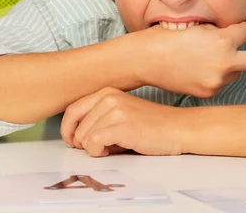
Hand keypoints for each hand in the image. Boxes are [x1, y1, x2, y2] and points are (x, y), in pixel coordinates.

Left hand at [60, 87, 186, 156]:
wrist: (178, 128)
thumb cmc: (152, 126)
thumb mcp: (121, 114)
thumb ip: (99, 119)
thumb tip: (76, 135)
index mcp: (107, 92)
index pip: (72, 110)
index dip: (68, 129)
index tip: (72, 141)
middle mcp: (108, 97)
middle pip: (77, 128)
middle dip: (85, 143)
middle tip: (102, 148)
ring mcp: (114, 110)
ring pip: (84, 138)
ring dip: (96, 149)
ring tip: (116, 146)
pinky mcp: (121, 125)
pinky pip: (94, 144)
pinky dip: (100, 153)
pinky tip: (114, 150)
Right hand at [137, 21, 245, 97]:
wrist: (145, 60)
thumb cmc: (166, 37)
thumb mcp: (197, 26)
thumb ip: (218, 31)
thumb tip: (233, 32)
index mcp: (222, 41)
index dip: (244, 27)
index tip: (241, 27)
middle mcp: (224, 63)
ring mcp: (216, 81)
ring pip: (238, 72)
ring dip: (234, 63)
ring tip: (215, 56)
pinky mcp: (208, 92)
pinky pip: (221, 83)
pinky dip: (217, 74)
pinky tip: (201, 67)